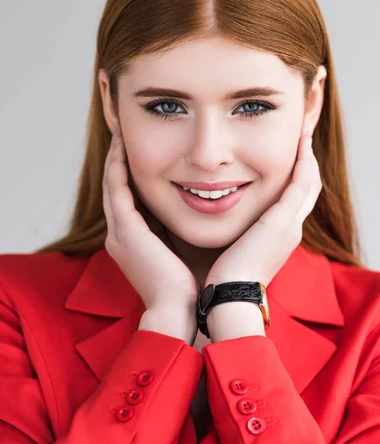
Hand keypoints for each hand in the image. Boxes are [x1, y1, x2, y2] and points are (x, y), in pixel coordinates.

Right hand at [102, 124, 199, 312]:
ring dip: (116, 156)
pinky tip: (124, 145)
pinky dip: (118, 165)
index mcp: (133, 241)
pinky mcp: (125, 230)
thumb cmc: (191, 285)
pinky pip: (117, 188)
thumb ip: (183, 229)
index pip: (129, 198)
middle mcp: (120, 234)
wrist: (182, 312)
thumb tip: (203, 208)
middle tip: (126, 133)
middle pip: (115, 187)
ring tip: (123, 131)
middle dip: (119, 160)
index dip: (132, 173)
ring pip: (112, 183)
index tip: (145, 150)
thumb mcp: (183, 250)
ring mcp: (119, 232)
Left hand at [205, 135, 321, 288]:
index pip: (296, 202)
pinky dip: (304, 162)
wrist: (232, 296)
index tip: (291, 158)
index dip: (297, 179)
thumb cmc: (225, 278)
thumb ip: (236, 235)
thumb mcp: (235, 252)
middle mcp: (292, 230)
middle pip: (310, 190)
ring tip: (304, 135)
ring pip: (310, 184)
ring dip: (309, 158)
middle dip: (308, 165)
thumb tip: (219, 222)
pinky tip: (301, 144)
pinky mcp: (283, 221)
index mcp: (281, 237)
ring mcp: (291, 225)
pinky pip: (301, 183)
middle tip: (303, 140)